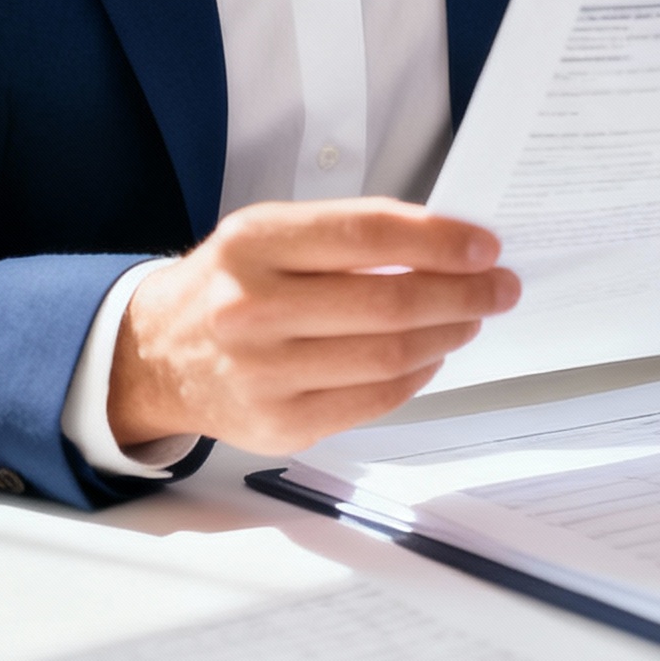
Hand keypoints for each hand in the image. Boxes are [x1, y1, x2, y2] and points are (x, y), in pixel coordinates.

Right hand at [109, 198, 519, 454]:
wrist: (159, 354)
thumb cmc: (231, 284)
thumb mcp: (270, 234)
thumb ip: (346, 236)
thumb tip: (445, 248)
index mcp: (254, 243)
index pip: (366, 234)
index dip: (437, 240)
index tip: (484, 245)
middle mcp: (253, 308)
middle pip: (387, 302)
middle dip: (461, 293)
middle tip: (500, 286)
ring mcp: (265, 374)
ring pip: (388, 356)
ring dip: (448, 334)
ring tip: (472, 317)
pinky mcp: (280, 426)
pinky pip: (372, 400)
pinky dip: (417, 375)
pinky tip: (432, 354)